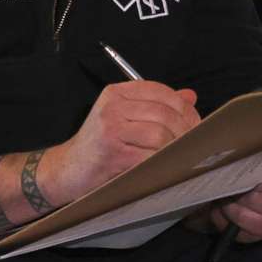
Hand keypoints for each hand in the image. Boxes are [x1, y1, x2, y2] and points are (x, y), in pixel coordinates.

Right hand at [40, 81, 199, 204]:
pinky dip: (161, 163)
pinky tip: (161, 167)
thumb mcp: (124, 118)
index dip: (183, 107)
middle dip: (184, 130)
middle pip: (165, 113)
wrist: (67, 170)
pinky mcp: (114, 155)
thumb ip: (156, 105)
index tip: (194, 122)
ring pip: (160, 134)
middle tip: (191, 143)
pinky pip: (150, 156)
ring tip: (175, 156)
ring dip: (173, 148)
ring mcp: (111, 130)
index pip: (160, 91)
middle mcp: (112, 108)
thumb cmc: (99, 146)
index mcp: (116, 93)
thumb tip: (191, 96)